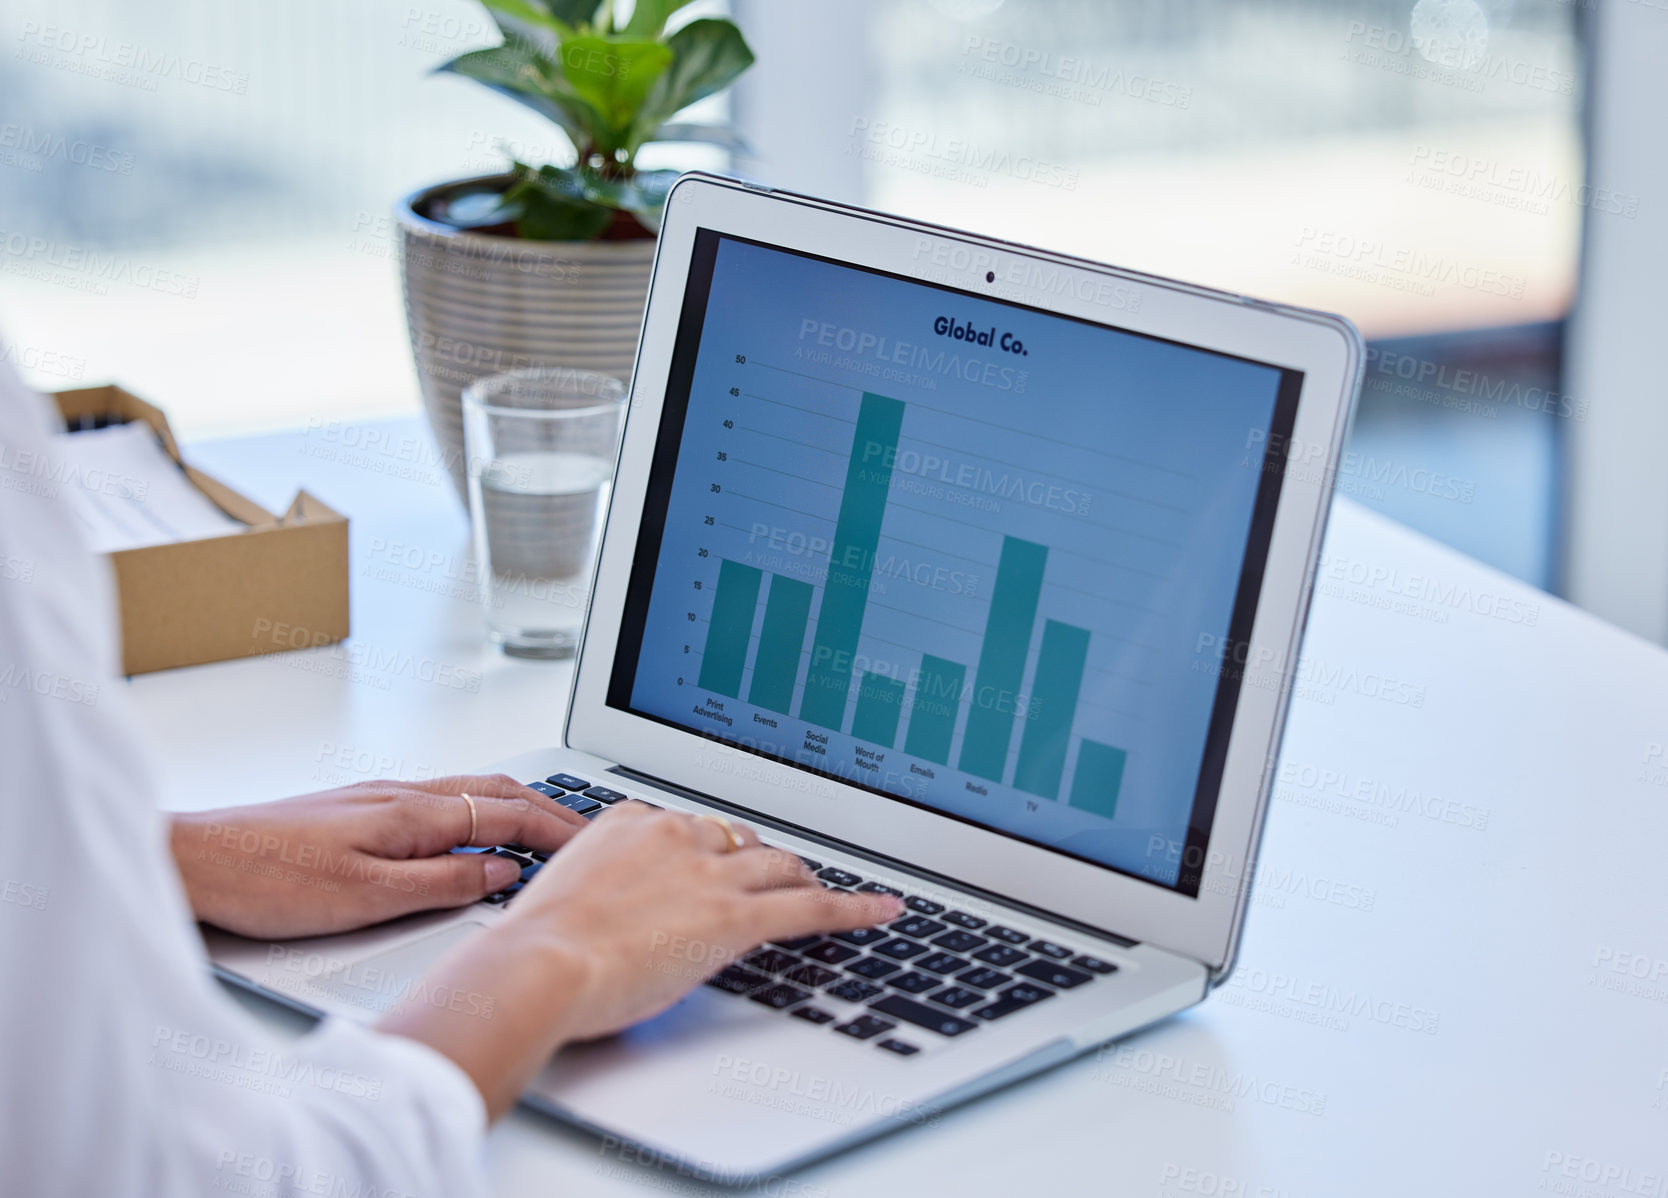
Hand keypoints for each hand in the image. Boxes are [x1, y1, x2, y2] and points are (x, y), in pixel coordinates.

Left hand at [170, 775, 587, 938]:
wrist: (191, 859)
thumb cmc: (266, 878)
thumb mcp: (367, 899)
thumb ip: (442, 884)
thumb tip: (500, 874)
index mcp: (411, 813)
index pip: (507, 814)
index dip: (558, 830)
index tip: (595, 846)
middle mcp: (400, 793)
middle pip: (495, 791)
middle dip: (549, 808)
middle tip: (587, 833)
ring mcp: (377, 797)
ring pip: (467, 793)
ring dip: (515, 808)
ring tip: (545, 832)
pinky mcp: (355, 810)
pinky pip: (438, 803)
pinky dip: (476, 814)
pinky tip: (472, 836)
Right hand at [379, 802, 901, 1117]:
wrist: (538, 966)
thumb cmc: (534, 947)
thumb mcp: (563, 896)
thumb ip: (599, 888)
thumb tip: (610, 913)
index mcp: (628, 823)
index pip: (685, 824)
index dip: (709, 846)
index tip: (715, 857)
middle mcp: (674, 835)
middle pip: (737, 837)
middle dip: (757, 857)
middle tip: (772, 876)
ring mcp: (710, 873)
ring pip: (777, 862)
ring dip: (800, 875)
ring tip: (817, 888)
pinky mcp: (735, 915)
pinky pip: (811, 905)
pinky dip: (855, 907)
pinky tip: (883, 910)